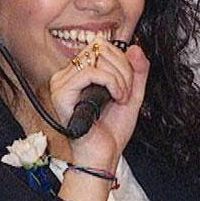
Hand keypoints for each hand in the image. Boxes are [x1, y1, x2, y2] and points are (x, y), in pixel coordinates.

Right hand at [48, 41, 148, 167]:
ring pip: (97, 58)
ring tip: (121, 97)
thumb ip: (138, 71)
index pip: (101, 46)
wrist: (102, 155)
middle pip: (100, 47)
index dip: (122, 60)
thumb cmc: (111, 131)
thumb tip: (135, 47)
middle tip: (125, 93)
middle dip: (123, 69)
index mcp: (79, 73)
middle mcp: (67, 75)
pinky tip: (115, 98)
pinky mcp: (61, 93)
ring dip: (119, 78)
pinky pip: (90, 72)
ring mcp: (61, 83)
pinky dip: (111, 83)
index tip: (127, 84)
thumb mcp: (132, 94)